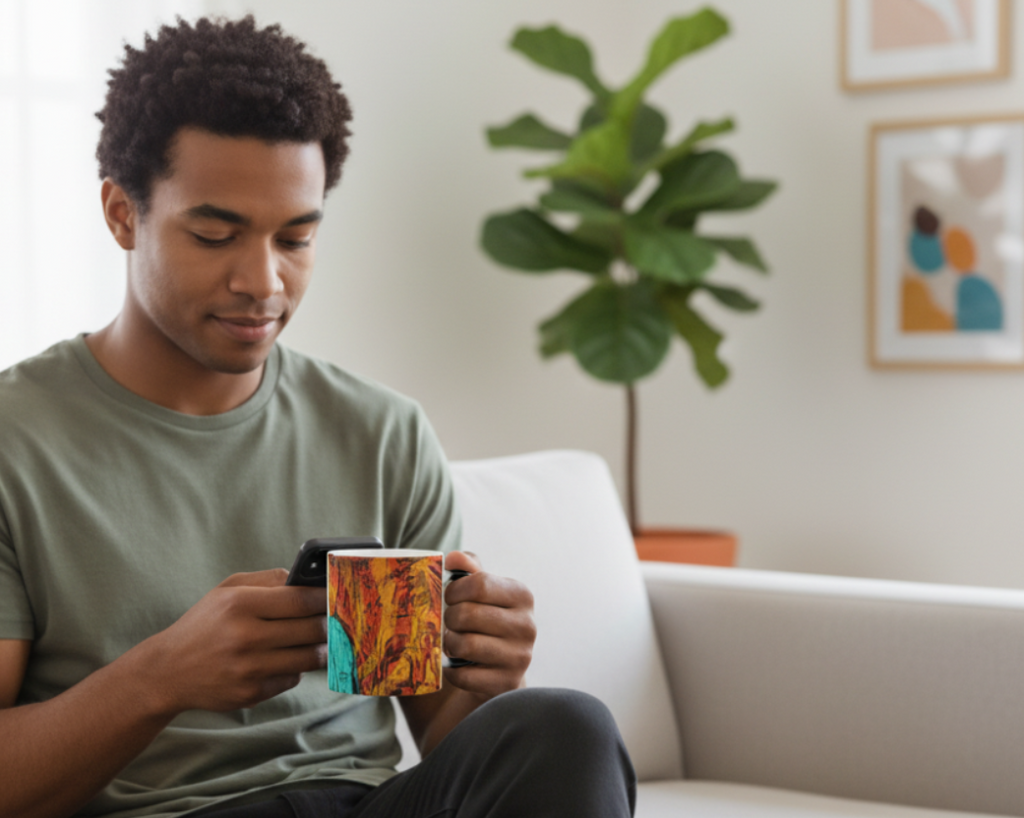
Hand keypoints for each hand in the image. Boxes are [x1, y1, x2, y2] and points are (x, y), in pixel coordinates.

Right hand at [136, 569, 326, 714]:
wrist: (169, 670)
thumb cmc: (205, 624)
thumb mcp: (227, 590)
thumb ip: (268, 580)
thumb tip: (305, 580)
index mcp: (240, 605)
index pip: (300, 600)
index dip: (325, 597)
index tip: (336, 595)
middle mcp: (245, 637)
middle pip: (311, 629)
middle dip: (328, 623)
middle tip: (333, 619)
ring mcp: (249, 669)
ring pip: (309, 657)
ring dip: (320, 648)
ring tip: (318, 640)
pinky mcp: (251, 693)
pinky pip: (292, 678)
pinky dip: (295, 668)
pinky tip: (286, 659)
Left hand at [442, 552, 535, 698]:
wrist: (500, 667)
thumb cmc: (486, 619)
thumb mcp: (481, 591)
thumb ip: (468, 569)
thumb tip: (452, 558)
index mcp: (522, 595)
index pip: (479, 584)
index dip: (454, 590)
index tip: (450, 597)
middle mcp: (527, 625)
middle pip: (468, 614)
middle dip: (450, 618)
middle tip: (450, 622)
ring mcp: (521, 657)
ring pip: (465, 644)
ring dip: (450, 644)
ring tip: (453, 642)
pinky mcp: (507, 683)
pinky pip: (464, 675)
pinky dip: (452, 671)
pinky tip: (457, 665)